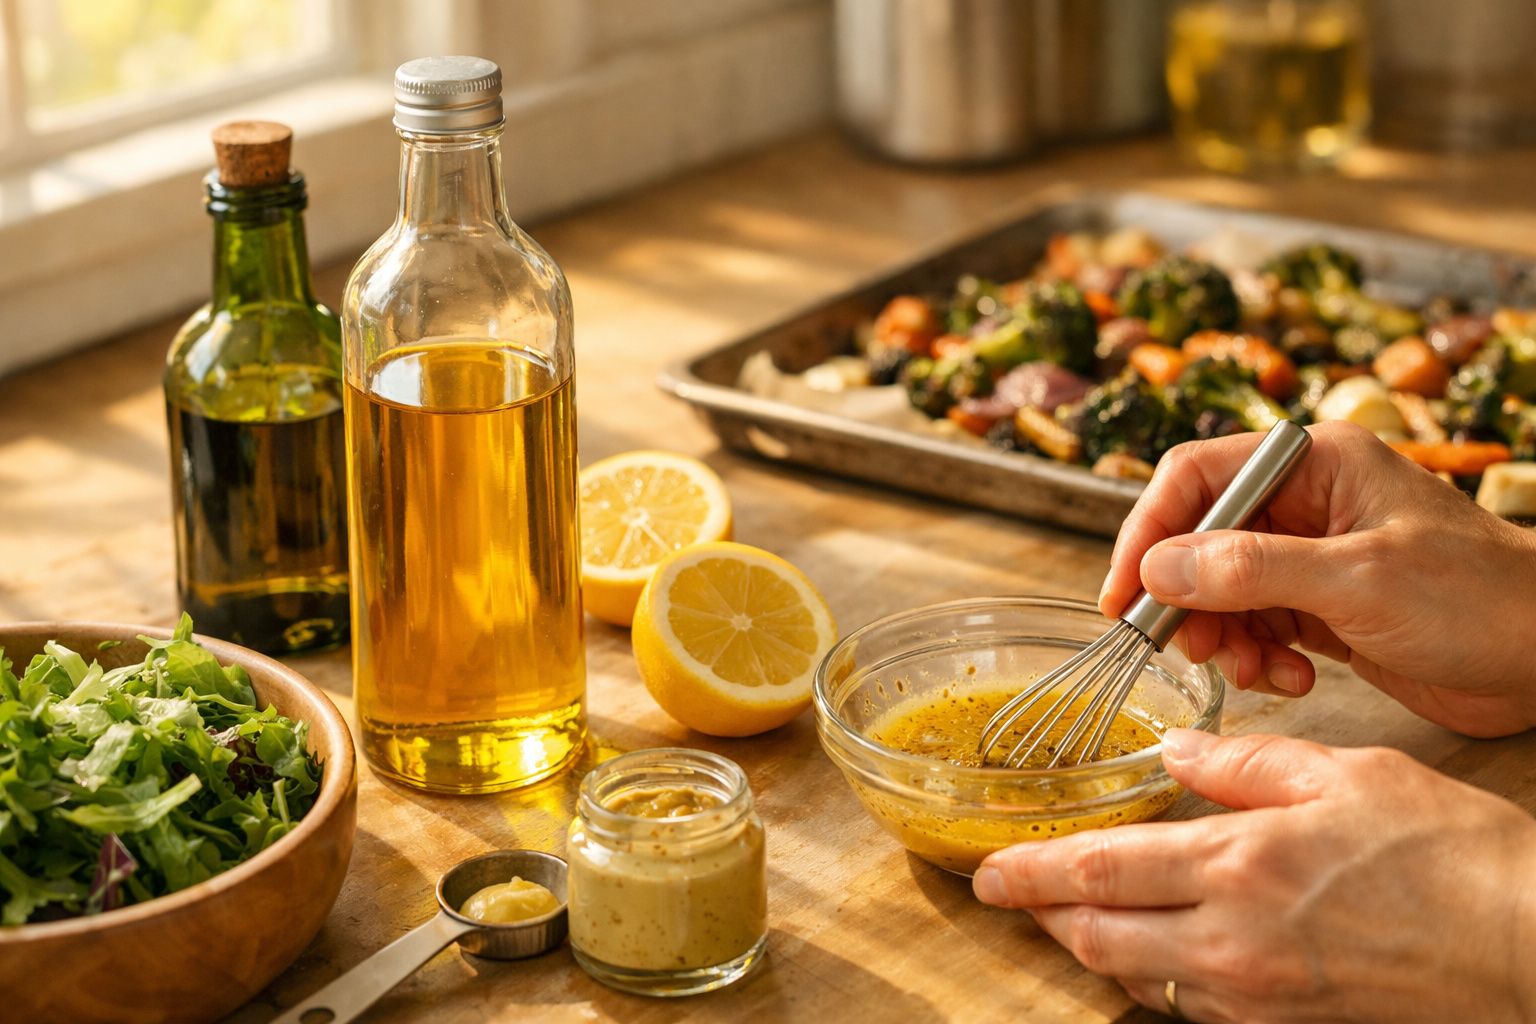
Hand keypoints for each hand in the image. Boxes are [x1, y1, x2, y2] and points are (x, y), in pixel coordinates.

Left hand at [973, 730, 1535, 1023]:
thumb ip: (1244, 765)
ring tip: (1072, 914)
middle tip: (1012, 892)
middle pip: (1096, 940)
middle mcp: (1233, 942)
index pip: (1099, 873)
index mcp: (1238, 867)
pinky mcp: (1285, 1023)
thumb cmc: (1449, 854)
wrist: (1528, 943)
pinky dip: (1153, 977)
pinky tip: (1155, 949)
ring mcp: (1257, 994)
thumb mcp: (1344, 774)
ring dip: (1092, 947)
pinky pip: (1190, 1008)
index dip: (1031, 873)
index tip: (989, 869)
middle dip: (1043, 917)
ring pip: (1135, 980)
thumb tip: (1177, 756)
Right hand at [1099, 421, 1535, 736]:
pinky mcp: (1320, 607)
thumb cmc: (1480, 598)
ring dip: (1223, 638)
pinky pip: (1253, 627)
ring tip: (1258, 670)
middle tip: (1189, 649)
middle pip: (1197, 540)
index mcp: (1313, 463)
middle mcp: (1304, 502)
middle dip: (1187, 600)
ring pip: (1218, 591)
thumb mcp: (1359, 579)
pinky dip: (1258, 658)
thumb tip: (1156, 570)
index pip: (1195, 477)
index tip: (1123, 594)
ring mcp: (1310, 556)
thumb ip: (1251, 570)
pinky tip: (1294, 678)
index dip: (1147, 532)